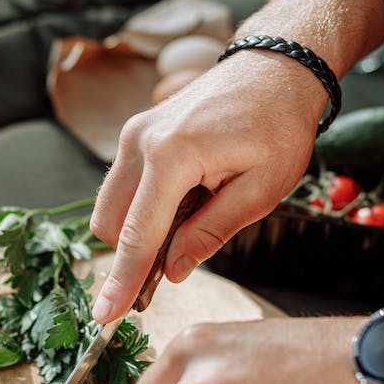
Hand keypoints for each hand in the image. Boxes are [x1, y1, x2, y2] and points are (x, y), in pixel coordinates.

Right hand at [89, 53, 328, 322]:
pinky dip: (141, 207)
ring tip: (186, 229)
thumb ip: (210, 232)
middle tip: (168, 271)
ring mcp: (134, 133)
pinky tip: (180, 206)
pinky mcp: (137, 131)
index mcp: (172, 156)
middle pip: (110, 224)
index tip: (105, 315)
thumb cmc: (278, 124)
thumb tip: (172, 270)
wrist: (276, 68)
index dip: (122, 281)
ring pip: (111, 205)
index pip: (138, 235)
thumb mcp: (261, 190)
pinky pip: (122, 184)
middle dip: (130, 255)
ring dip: (136, 230)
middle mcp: (140, 142)